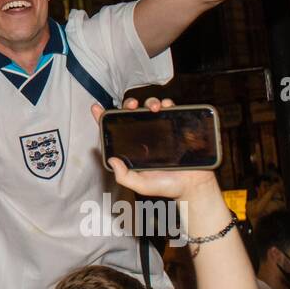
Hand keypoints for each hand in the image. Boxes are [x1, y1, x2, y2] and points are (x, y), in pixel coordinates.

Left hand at [91, 97, 219, 200]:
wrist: (193, 186)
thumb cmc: (166, 186)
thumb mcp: (141, 185)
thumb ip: (124, 177)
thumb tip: (111, 160)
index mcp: (132, 147)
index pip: (115, 128)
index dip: (104, 117)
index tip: (96, 108)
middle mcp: (145, 136)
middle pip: (132, 114)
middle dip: (129, 104)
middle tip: (131, 106)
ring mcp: (160, 130)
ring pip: (151, 108)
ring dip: (150, 102)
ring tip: (154, 107)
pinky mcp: (176, 127)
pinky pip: (171, 110)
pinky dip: (168, 104)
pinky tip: (167, 106)